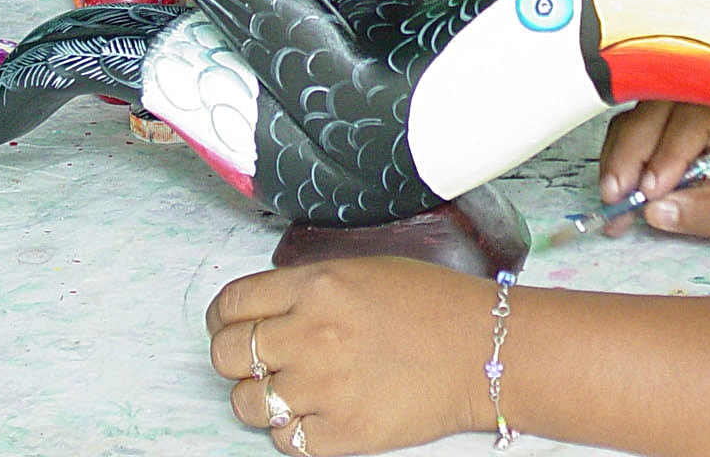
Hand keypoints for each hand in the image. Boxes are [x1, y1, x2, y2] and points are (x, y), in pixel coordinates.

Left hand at [206, 257, 490, 454]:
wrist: (486, 349)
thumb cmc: (435, 304)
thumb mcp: (365, 269)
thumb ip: (310, 287)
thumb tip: (266, 309)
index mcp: (318, 285)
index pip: (232, 304)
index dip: (223, 318)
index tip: (230, 325)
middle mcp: (312, 334)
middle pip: (227, 355)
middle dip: (235, 357)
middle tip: (259, 359)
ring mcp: (325, 387)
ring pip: (246, 403)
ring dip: (260, 397)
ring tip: (291, 389)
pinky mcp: (343, 433)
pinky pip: (284, 440)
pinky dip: (293, 430)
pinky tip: (318, 412)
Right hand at [598, 102, 709, 269]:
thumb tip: (658, 210)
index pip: (696, 119)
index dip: (669, 152)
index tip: (653, 190)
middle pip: (658, 112)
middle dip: (631, 152)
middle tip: (617, 195)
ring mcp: (690, 126)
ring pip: (639, 122)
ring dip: (619, 159)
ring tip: (613, 201)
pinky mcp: (673, 145)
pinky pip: (636, 142)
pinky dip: (620, 166)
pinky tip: (618, 198)